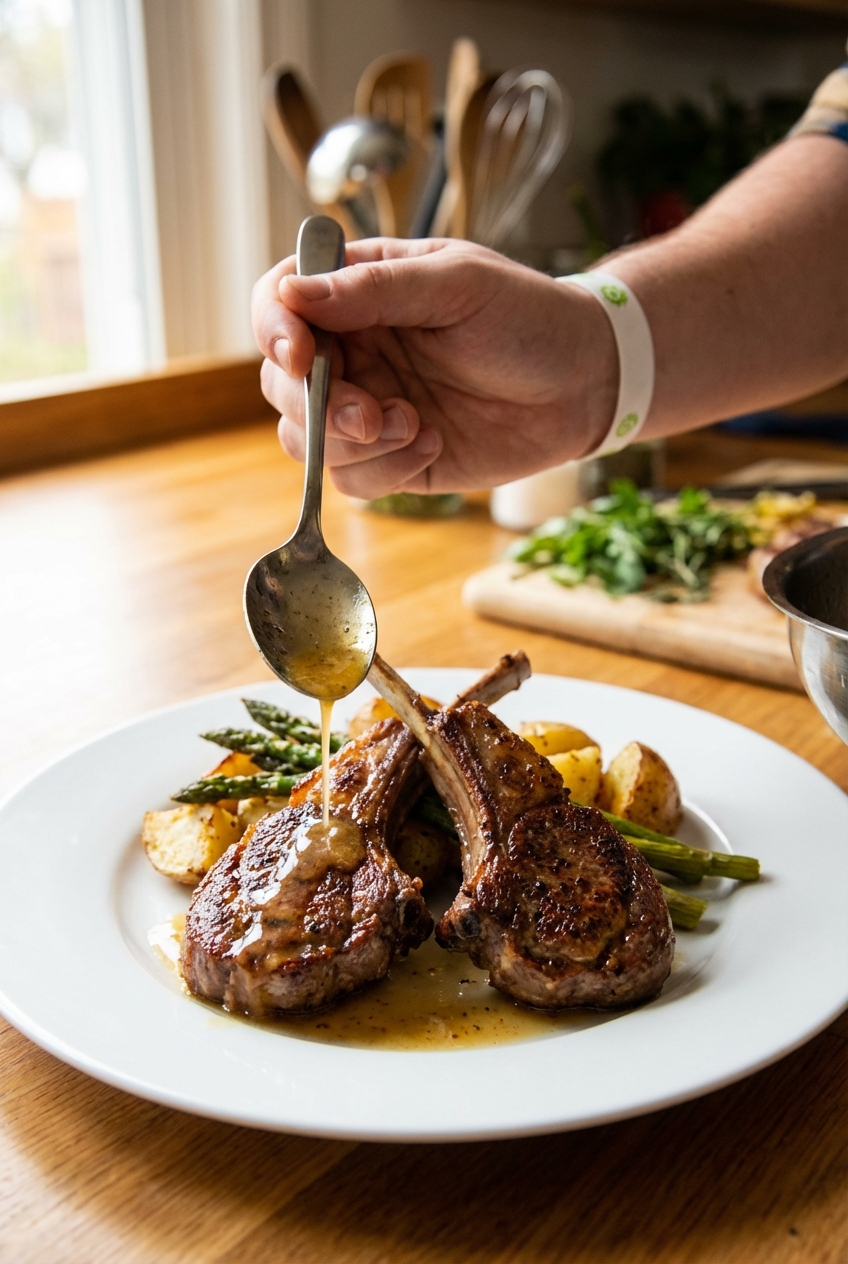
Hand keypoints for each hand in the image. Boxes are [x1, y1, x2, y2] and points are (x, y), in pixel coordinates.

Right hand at [252, 237, 616, 497]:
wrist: (585, 383)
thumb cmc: (529, 317)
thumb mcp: (458, 285)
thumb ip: (377, 289)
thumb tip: (294, 291)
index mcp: (359, 292)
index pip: (279, 301)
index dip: (274, 330)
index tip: (299, 357)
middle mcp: (354, 350)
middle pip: (282, 383)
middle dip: (319, 406)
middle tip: (371, 413)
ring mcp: (368, 408)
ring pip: (307, 441)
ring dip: (352, 444)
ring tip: (413, 426)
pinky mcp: (392, 459)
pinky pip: (352, 480)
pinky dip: (385, 471)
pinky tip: (433, 444)